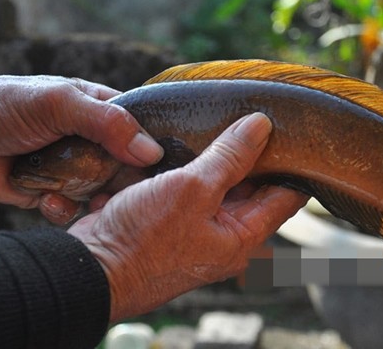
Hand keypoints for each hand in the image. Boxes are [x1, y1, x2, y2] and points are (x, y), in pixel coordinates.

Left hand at [0, 75, 162, 221]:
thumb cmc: (2, 106)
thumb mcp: (58, 104)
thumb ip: (106, 123)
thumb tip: (151, 150)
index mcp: (99, 108)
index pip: (141, 127)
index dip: (153, 147)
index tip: (161, 168)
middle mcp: (91, 139)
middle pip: (127, 165)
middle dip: (124, 181)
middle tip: (118, 191)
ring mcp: (73, 167)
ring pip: (104, 191)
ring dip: (96, 199)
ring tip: (88, 201)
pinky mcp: (53, 192)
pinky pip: (73, 208)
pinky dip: (64, 209)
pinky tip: (47, 200)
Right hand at [68, 113, 309, 320]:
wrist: (91, 266)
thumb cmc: (143, 240)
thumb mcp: (193, 190)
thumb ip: (229, 157)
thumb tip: (260, 126)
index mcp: (241, 237)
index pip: (283, 197)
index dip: (290, 163)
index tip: (290, 131)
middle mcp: (222, 236)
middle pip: (248, 187)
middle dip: (247, 154)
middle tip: (248, 116)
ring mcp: (193, 228)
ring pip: (213, 183)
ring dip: (210, 158)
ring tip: (214, 121)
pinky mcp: (167, 220)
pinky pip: (183, 187)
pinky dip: (182, 168)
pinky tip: (179, 142)